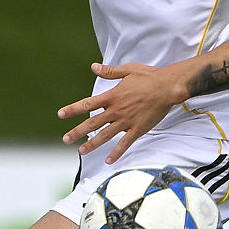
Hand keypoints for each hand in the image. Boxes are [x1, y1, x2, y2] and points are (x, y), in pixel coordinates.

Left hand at [56, 61, 185, 163]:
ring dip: (92, 144)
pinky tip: (109, 161)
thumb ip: (109, 71)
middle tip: (65, 139)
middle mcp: (116, 110)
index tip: (61, 114)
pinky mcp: (138, 129)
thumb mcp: (128, 70)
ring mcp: (126, 121)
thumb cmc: (149, 77)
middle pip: (92, 123)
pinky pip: (125, 143)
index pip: (87, 104)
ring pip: (105, 135)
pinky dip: (116, 153)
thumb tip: (93, 67)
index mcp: (112, 96)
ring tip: (81, 151)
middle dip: (77, 132)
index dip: (72, 109)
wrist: (168, 87)